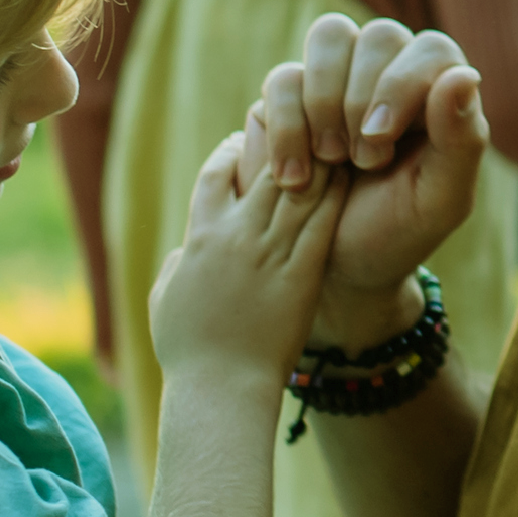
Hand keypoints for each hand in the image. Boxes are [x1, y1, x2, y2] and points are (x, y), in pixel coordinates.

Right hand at [146, 122, 340, 388]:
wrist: (221, 388)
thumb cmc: (189, 352)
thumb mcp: (166, 299)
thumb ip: (178, 266)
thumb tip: (186, 253)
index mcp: (200, 237)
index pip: (215, 174)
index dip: (232, 151)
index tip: (245, 143)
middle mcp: (236, 236)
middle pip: (264, 168)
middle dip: (285, 143)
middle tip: (305, 129)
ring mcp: (270, 253)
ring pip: (297, 187)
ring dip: (317, 158)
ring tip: (335, 137)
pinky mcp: (302, 274)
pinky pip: (322, 222)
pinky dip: (335, 193)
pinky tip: (351, 174)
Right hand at [253, 20, 489, 340]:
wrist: (332, 271)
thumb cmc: (396, 233)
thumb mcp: (439, 202)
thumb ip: (461, 142)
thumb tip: (462, 76)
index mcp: (438, 94)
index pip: (432, 49)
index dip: (403, 84)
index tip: (381, 139)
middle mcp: (389, 74)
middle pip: (379, 36)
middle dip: (363, 99)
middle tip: (362, 161)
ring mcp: (336, 80)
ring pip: (330, 37)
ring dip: (325, 100)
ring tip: (329, 160)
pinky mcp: (287, 98)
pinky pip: (283, 78)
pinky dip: (287, 126)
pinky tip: (296, 175)